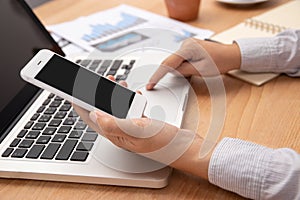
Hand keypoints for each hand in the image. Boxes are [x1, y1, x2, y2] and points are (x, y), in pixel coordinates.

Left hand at [73, 75, 210, 178]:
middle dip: (97, 94)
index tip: (72, 92)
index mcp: (116, 134)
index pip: (92, 118)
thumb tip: (94, 114)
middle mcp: (121, 132)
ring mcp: (131, 128)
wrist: (184, 146)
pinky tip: (132, 93)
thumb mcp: (137, 130)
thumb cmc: (165, 142)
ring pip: (115, 108)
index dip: (80, 105)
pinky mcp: (140, 124)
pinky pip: (128, 109)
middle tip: (100, 79)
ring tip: (116, 81)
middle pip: (102, 110)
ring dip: (113, 94)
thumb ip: (114, 122)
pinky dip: (128, 98)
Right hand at [146, 38, 240, 89]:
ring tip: (197, 70)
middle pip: (171, 62)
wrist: (231, 55)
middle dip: (173, 73)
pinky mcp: (189, 48)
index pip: (168, 63)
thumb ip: (183, 71)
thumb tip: (171, 72)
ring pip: (176, 62)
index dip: (158, 75)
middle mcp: (186, 44)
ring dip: (181, 70)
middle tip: (186, 77)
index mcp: (189, 48)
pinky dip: (183, 66)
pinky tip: (195, 67)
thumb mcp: (201, 71)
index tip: (150, 84)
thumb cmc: (221, 62)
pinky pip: (180, 59)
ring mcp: (187, 45)